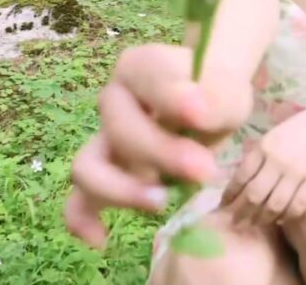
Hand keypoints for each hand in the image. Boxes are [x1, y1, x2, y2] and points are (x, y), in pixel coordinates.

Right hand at [64, 43, 252, 248]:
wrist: (208, 107)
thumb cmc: (214, 94)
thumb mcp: (227, 89)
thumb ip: (215, 94)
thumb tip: (196, 111)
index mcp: (139, 67)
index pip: (145, 76)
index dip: (170, 97)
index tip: (200, 115)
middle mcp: (112, 100)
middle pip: (120, 129)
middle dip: (161, 153)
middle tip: (204, 169)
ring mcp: (104, 139)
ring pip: (89, 166)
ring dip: (122, 188)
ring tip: (161, 201)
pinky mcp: (105, 175)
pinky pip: (79, 199)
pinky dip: (83, 219)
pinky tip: (103, 239)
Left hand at [221, 102, 305, 226]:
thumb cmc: (296, 132)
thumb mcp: (271, 137)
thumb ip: (255, 158)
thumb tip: (235, 186)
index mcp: (264, 147)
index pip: (241, 177)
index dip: (230, 196)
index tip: (224, 207)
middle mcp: (278, 160)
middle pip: (255, 195)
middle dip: (242, 213)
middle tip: (236, 222)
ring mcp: (298, 171)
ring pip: (274, 205)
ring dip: (262, 218)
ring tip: (255, 223)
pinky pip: (297, 207)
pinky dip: (285, 217)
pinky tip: (279, 219)